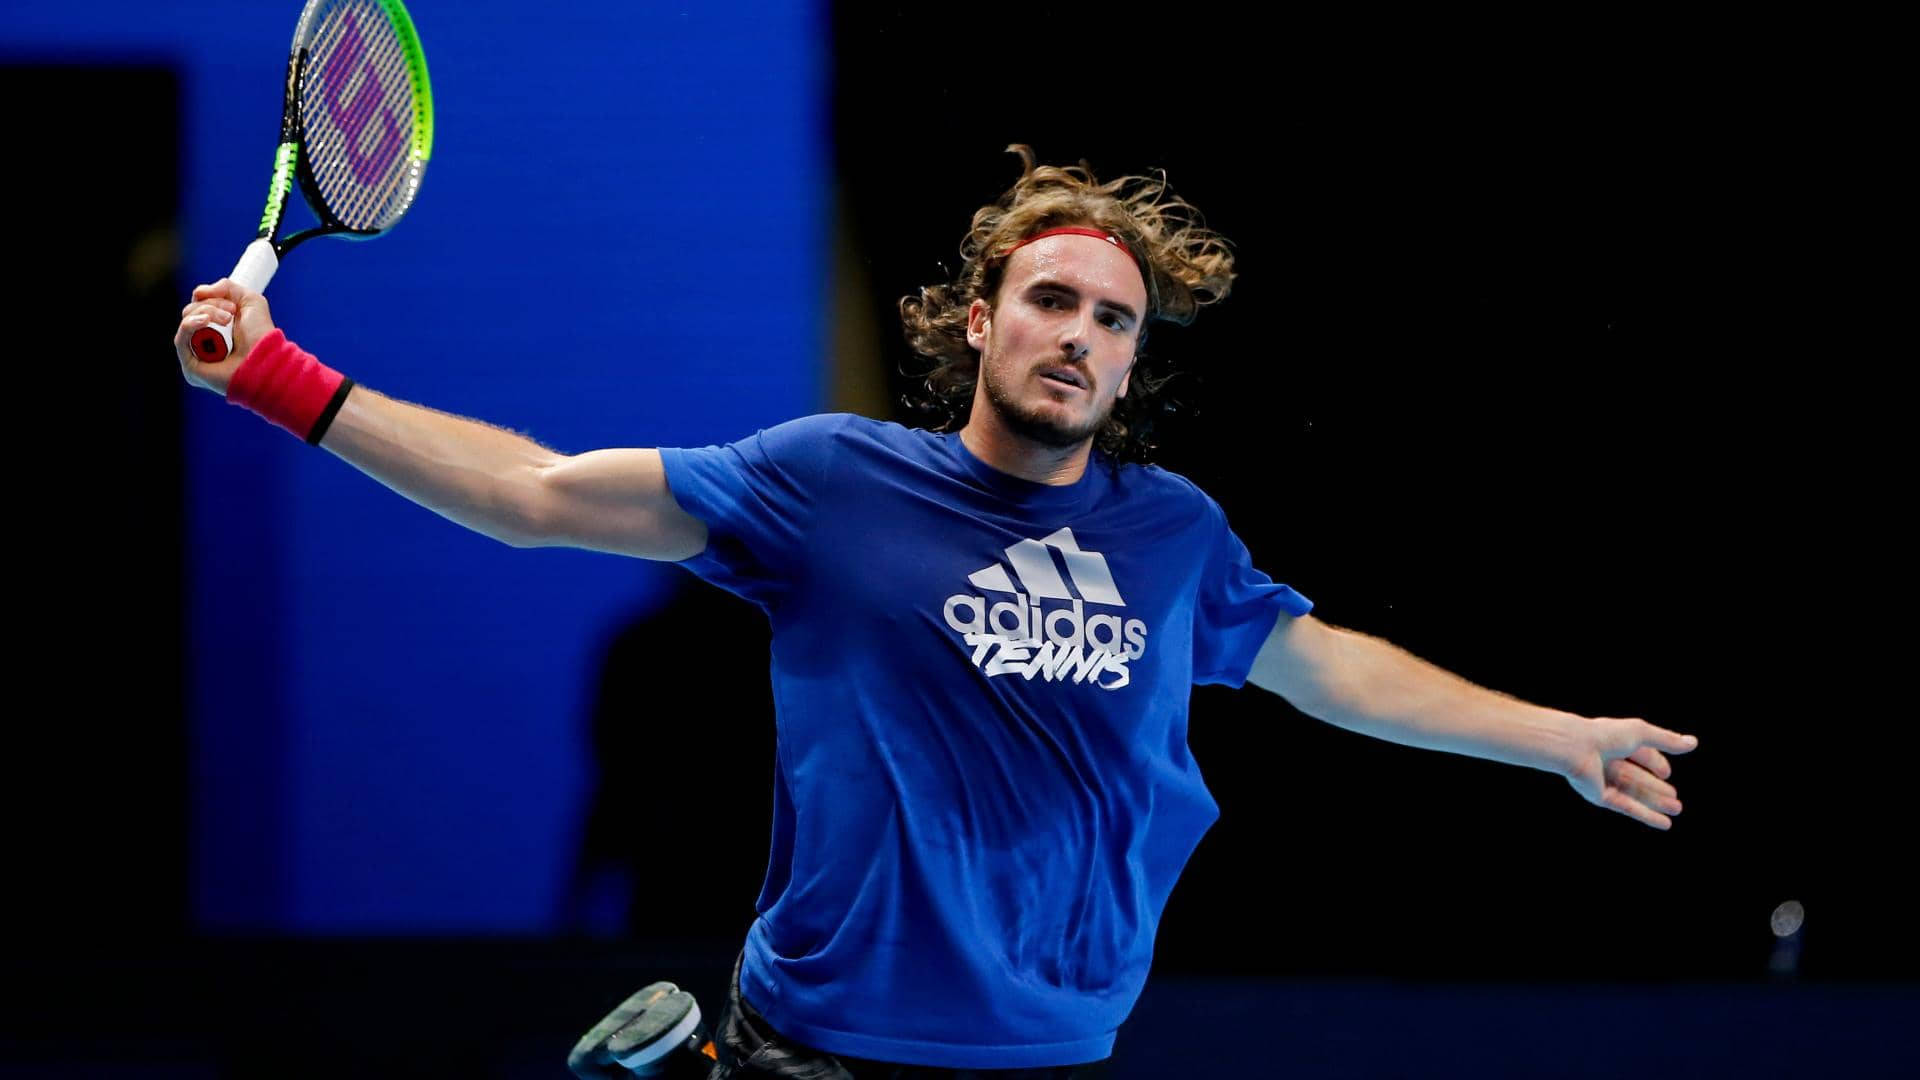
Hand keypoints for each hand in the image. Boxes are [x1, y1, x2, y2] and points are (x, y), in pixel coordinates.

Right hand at [173, 279, 276, 394]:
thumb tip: (199, 292)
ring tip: (226, 320)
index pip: (198, 304)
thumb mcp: (250, 301)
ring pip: (186, 321)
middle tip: (231, 314)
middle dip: (211, 306)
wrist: (266, 358)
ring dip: (206, 313)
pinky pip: (180, 339)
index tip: (233, 305)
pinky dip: (189, 325)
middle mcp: (204, 339)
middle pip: (190, 310)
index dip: (211, 298)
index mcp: (216, 326)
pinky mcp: (191, 366)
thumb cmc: (261, 335)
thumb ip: (227, 287)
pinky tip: (204, 322)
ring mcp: (196, 353)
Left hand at [1562, 716, 1697, 829]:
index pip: (1640, 754)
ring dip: (1656, 803)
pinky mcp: (1600, 796)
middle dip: (1657, 789)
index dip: (1655, 763)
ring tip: (1677, 810)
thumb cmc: (1605, 736)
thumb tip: (1693, 743)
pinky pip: (1627, 807)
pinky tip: (1664, 823)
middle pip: (1637, 778)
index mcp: (1615, 741)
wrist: (1574, 749)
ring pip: (1634, 794)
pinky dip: (1646, 815)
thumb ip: (1666, 739)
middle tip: (1676, 800)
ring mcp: (1603, 780)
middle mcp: (1608, 761)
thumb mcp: (1641, 733)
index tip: (1667, 773)